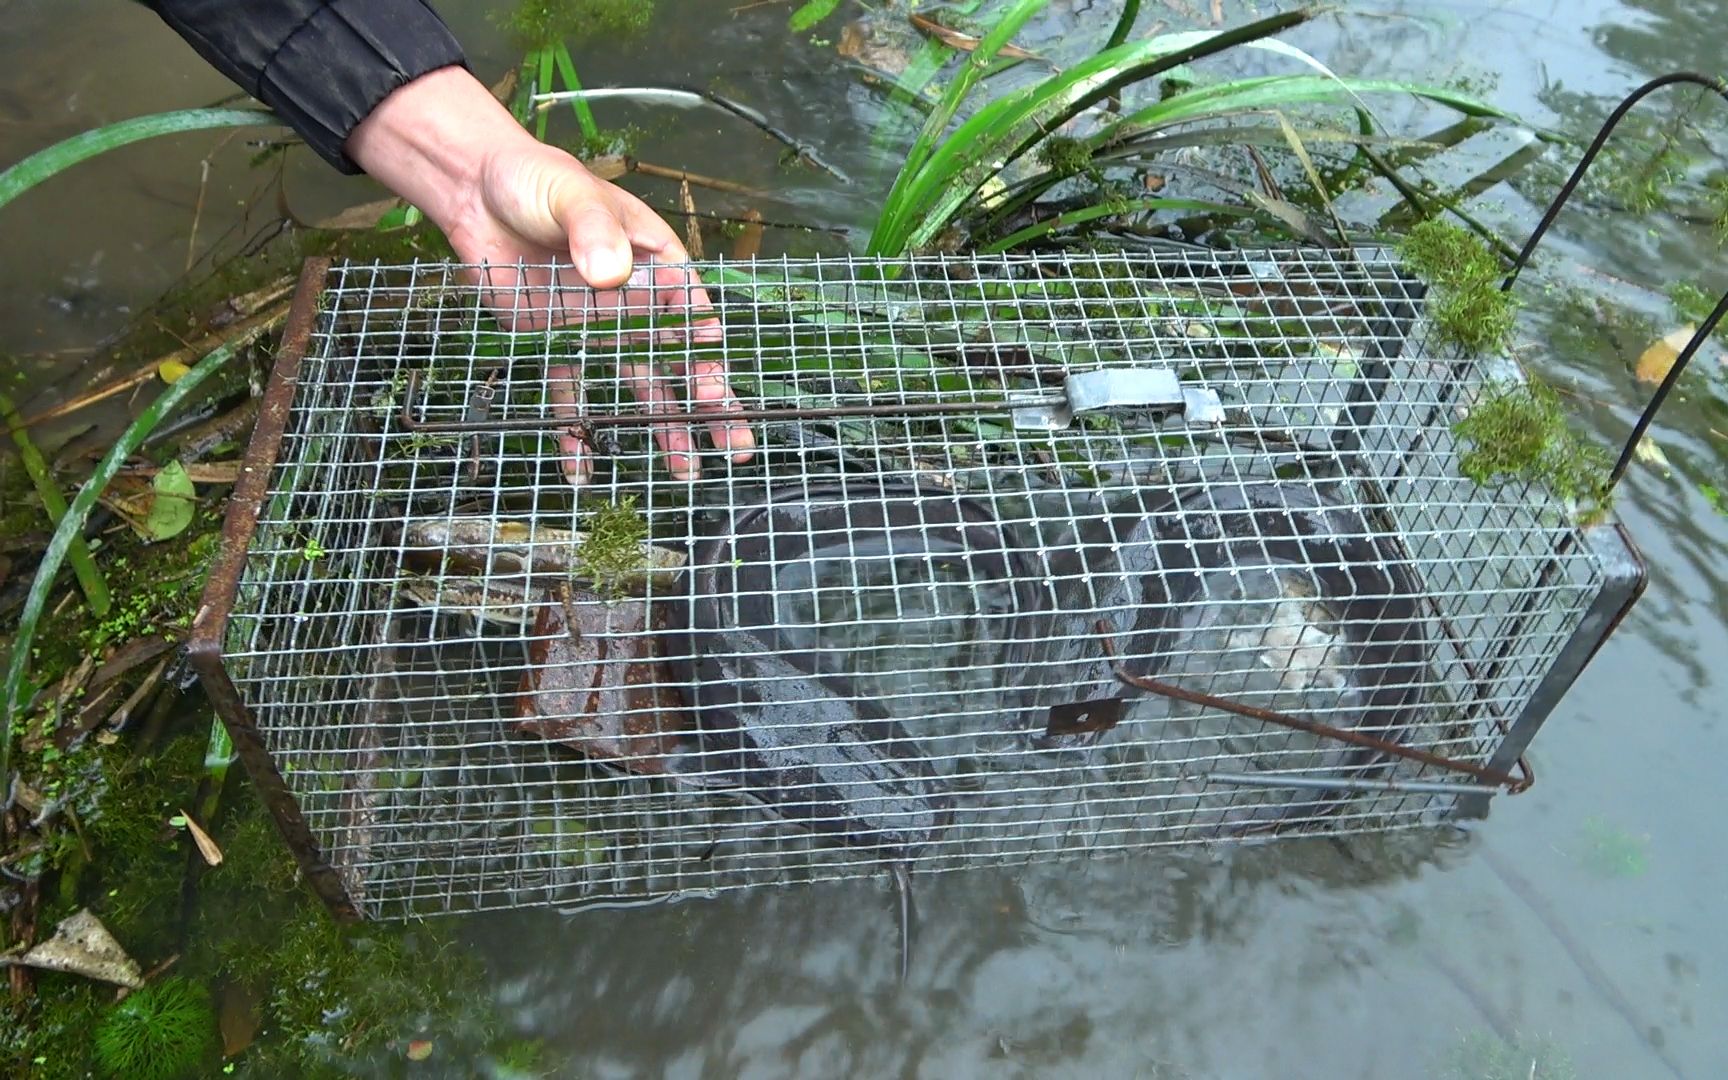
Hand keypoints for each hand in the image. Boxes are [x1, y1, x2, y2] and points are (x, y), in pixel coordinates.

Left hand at [346, 66, 755, 482]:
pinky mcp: (556, 344)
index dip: (707, 356)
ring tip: (683, 471)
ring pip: (638, 385)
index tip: (711, 390)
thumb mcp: (572, 194)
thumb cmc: (536, 180)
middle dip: (708, 407)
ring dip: (660, 426)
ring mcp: (598, 328)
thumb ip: (594, 231)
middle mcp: (635, 303)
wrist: (475, 189)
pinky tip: (581, 467)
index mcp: (655, 263)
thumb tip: (610, 274)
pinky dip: (576, 428)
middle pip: (680, 361)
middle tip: (734, 448)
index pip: (693, 315)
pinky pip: (571, 391)